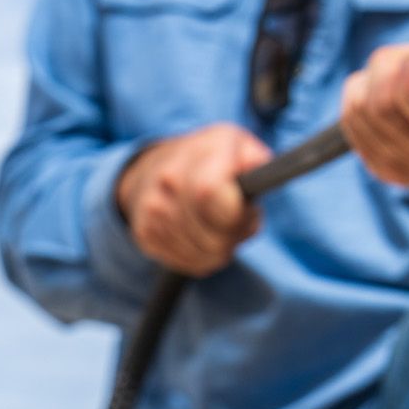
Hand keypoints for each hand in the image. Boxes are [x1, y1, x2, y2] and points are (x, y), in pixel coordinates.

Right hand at [115, 123, 270, 275]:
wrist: (158, 165)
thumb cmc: (213, 157)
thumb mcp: (241, 145)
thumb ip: (258, 161)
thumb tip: (264, 177)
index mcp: (198, 153)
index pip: (210, 193)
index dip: (237, 214)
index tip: (249, 212)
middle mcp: (168, 179)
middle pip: (212, 236)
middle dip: (235, 235)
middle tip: (240, 219)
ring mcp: (152, 209)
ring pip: (201, 255)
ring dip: (221, 248)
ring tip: (221, 224)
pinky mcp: (145, 234)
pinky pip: (187, 263)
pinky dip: (203, 257)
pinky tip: (203, 235)